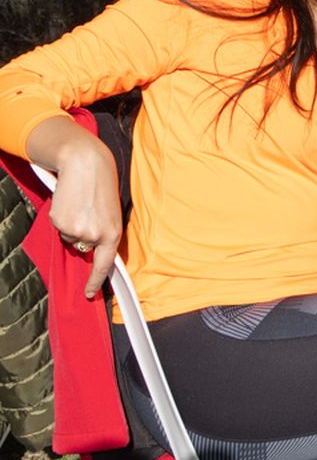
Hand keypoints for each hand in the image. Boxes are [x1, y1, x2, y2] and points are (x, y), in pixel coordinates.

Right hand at [47, 137, 122, 297]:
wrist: (85, 164)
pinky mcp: (60, 222)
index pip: (104, 265)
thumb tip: (90, 247)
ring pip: (70, 236)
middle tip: (89, 212)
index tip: (89, 295)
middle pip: (83, 246)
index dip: (95, 281)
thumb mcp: (111, 212)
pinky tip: (71, 202)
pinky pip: (60, 227)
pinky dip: (63, 217)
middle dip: (83, 233)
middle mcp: (95, 236)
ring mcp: (76, 230)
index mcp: (113, 234)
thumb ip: (104, 231)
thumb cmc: (101, 186)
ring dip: (72, 223)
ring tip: (81, 203)